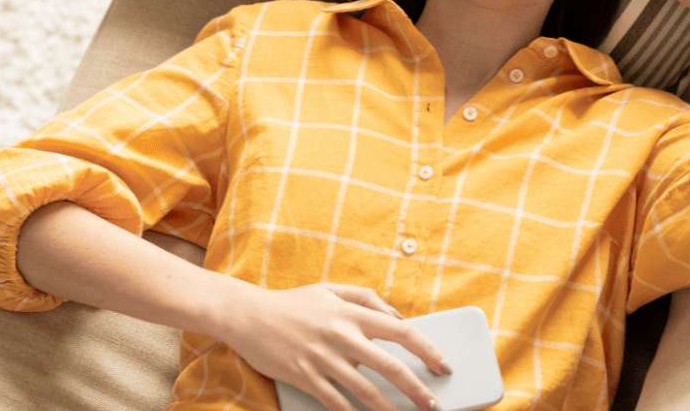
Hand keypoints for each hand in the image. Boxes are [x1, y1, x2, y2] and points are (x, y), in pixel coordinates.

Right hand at [218, 283, 449, 410]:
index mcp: (351, 313)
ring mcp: (323, 358)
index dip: (427, 350)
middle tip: (434, 405)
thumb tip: (396, 316)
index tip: (442, 365)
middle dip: (418, 389)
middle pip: (390, 366)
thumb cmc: (291, 303)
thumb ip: (365, 298)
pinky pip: (335, 402)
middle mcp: (341, 335)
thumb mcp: (329, 289)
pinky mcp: (304, 377)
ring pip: (366, 391)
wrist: (247, 315)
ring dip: (391, 409)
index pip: (401, 331)